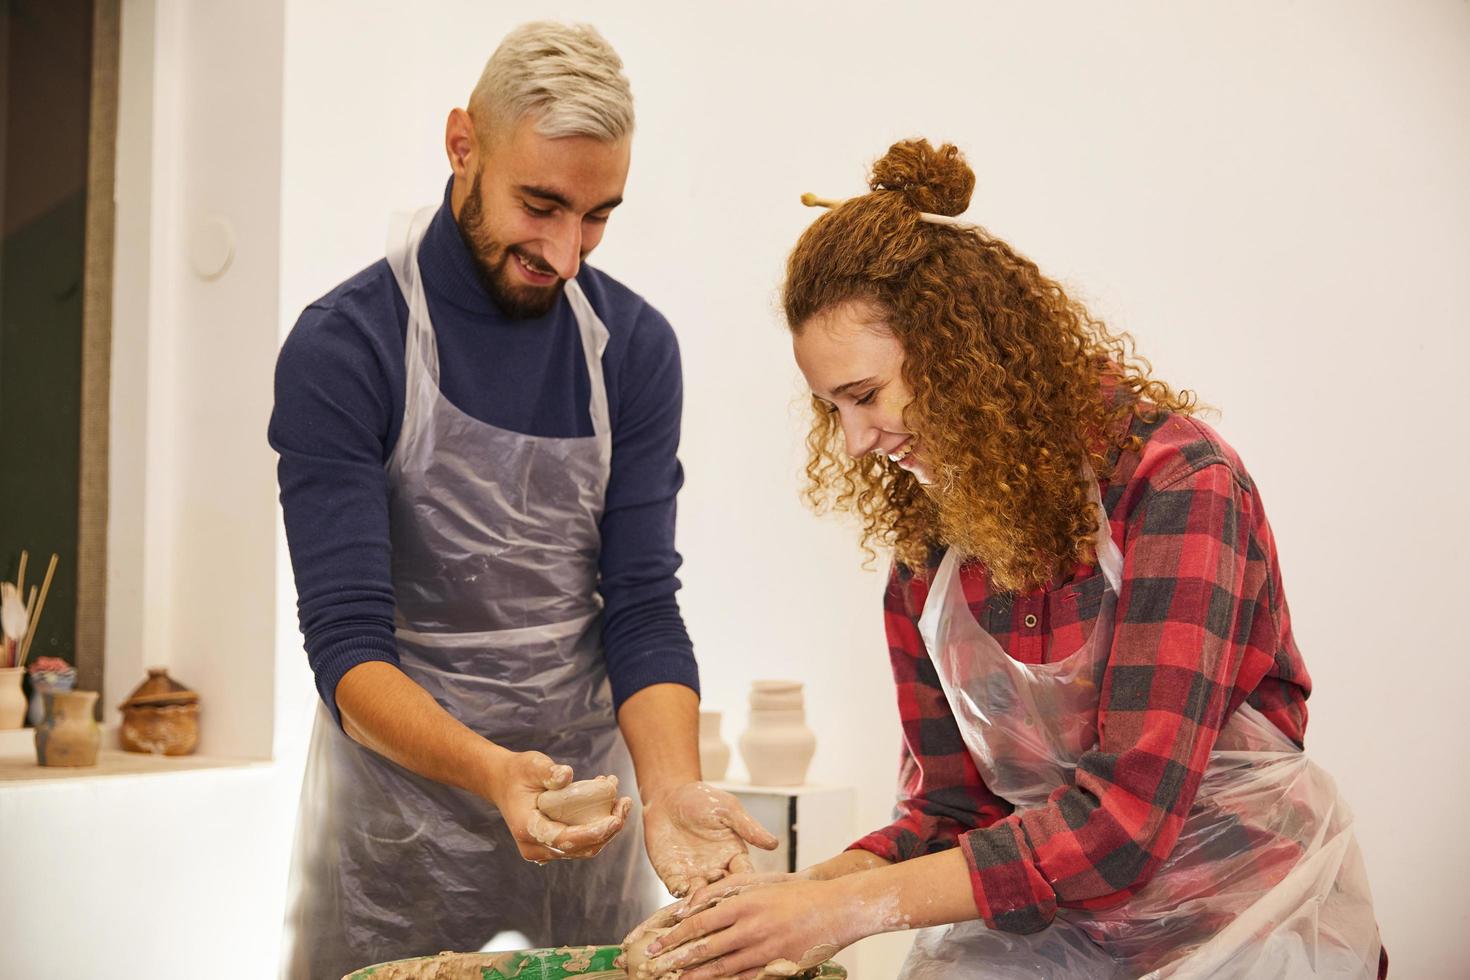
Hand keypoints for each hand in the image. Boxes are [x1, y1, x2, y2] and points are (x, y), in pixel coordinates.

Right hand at [487, 750, 631, 862]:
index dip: (591, 833)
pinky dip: (598, 827)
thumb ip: (547, 771)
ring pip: (585, 849)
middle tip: (625, 803)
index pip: (564, 839)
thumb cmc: (519, 773)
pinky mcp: (554, 846)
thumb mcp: (531, 765)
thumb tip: (567, 775)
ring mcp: (544, 850)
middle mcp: (535, 846)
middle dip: (608, 830)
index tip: (615, 820)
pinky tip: (610, 803)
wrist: (504, 783)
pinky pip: (582, 843)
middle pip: (580, 848)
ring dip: (607, 829)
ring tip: (622, 801)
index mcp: (528, 828)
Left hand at [640, 877, 858, 979]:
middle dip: (677, 959)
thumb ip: (725, 890)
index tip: (657, 944)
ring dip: (697, 976)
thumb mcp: (759, 883)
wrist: (836, 909)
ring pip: (722, 967)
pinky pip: (745, 978)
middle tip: (656, 967)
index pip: (700, 923)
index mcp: (744, 904)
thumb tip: (694, 903)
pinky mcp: (776, 965)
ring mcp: (764, 950)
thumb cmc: (796, 893)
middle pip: (706, 948)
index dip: (675, 936)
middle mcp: (751, 928)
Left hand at [643, 781, 778, 895]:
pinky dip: (680, 893)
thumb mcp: (728, 810)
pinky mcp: (674, 874)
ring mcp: (695, 874)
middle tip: (721, 900)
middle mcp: (716, 869)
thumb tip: (774, 844)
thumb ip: (748, 828)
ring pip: (701, 896)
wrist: (669, 796)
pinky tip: (682, 888)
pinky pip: (677, 889)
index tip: (745, 891)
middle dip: (722, 898)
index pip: (745, 876)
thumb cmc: (702, 798)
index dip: (745, 885)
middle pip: (723, 892)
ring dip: (701, 900)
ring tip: (700, 900)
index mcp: (734, 856)